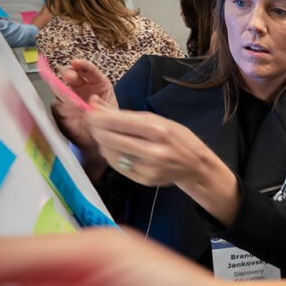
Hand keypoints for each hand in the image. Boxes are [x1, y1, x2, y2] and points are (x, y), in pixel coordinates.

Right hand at [49, 59, 116, 151]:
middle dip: (69, 73)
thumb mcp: (111, 113)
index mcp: (97, 84)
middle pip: (69, 75)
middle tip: (70, 77)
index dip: (82, 65)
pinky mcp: (60, 110)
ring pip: (59, 88)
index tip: (77, 63)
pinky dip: (62, 107)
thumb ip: (103, 105)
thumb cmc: (107, 123)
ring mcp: (69, 98)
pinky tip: (69, 111)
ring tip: (72, 100)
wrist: (99, 142)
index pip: (88, 70)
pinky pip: (57, 106)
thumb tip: (93, 99)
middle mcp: (80, 88)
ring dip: (63, 91)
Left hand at [86, 108, 240, 224]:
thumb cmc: (177, 138)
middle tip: (94, 125)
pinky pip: (118, 166)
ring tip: (107, 137)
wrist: (196, 165)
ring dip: (103, 144)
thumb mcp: (157, 119)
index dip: (97, 117)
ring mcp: (149, 168)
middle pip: (109, 139)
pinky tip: (117, 150)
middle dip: (96, 130)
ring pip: (110, 154)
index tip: (90, 113)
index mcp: (159, 130)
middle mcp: (154, 151)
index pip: (116, 122)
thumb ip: (125, 114)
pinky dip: (112, 156)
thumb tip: (94, 105)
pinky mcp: (145, 180)